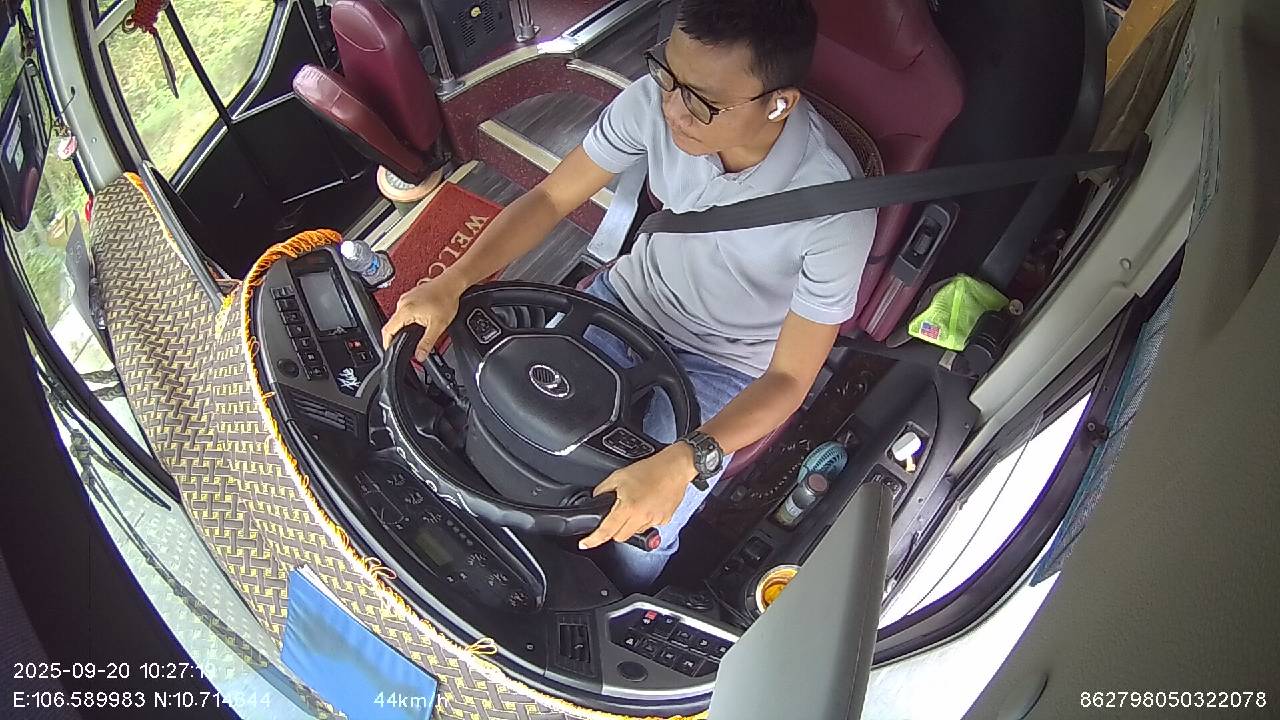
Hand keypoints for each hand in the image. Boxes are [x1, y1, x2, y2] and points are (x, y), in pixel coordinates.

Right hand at [381, 274, 465, 360]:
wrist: (451, 283)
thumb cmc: (446, 299)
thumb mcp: (438, 326)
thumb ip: (427, 343)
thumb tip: (419, 356)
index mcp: (405, 310)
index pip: (387, 330)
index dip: (387, 343)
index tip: (390, 351)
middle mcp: (402, 303)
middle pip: (391, 325)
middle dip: (395, 337)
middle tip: (403, 347)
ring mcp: (405, 298)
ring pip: (397, 318)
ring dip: (402, 328)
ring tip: (412, 335)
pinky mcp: (409, 296)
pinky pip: (403, 311)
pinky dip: (406, 320)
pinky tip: (417, 322)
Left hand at [578, 443, 697, 549]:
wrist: (676, 467)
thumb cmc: (651, 469)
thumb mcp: (619, 475)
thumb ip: (604, 489)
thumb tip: (596, 499)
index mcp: (628, 507)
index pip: (607, 530)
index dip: (593, 539)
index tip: (585, 544)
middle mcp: (642, 517)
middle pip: (620, 537)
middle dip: (615, 529)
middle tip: (617, 514)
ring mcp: (655, 520)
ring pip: (635, 532)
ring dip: (631, 524)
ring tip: (636, 504)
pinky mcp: (664, 520)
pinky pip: (649, 526)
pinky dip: (645, 519)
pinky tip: (647, 504)